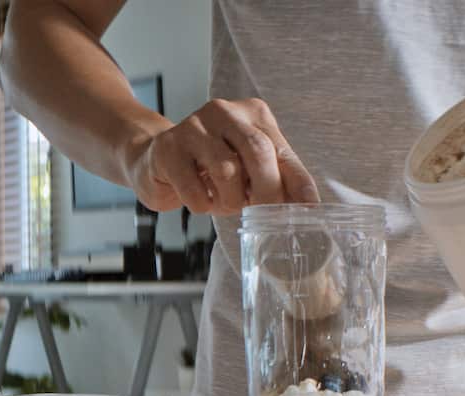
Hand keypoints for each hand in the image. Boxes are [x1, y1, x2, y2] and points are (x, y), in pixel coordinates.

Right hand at [125, 98, 319, 215]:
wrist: (154, 159)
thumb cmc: (210, 168)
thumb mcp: (249, 170)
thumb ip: (277, 178)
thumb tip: (308, 205)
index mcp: (253, 114)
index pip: (283, 150)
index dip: (298, 182)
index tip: (309, 208)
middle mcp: (225, 112)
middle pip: (258, 152)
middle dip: (266, 191)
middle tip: (264, 214)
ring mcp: (193, 126)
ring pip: (227, 171)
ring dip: (231, 201)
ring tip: (224, 202)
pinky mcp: (168, 148)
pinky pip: (194, 189)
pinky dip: (202, 205)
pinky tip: (199, 199)